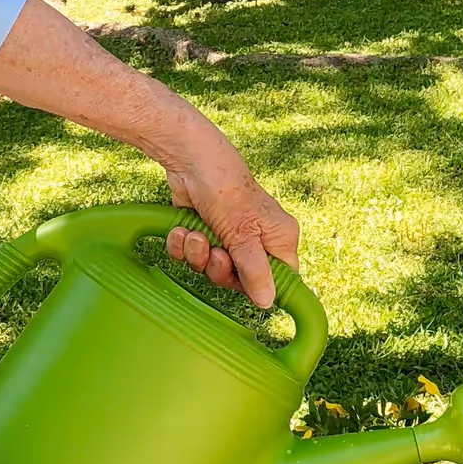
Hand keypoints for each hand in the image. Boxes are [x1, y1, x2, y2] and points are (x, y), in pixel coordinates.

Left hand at [163, 121, 299, 308]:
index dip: (261, 287)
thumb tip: (267, 303)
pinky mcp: (203, 229)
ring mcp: (227, 234)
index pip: (280, 278)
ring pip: (210, 267)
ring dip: (197, 254)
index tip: (243, 287)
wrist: (190, 159)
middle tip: (215, 252)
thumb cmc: (226, 190)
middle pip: (239, 278)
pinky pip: (191, 255)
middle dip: (219, 268)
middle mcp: (256, 238)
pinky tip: (182, 230)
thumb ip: (255, 271)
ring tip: (195, 234)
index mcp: (278, 238)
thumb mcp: (243, 235)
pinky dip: (183, 245)